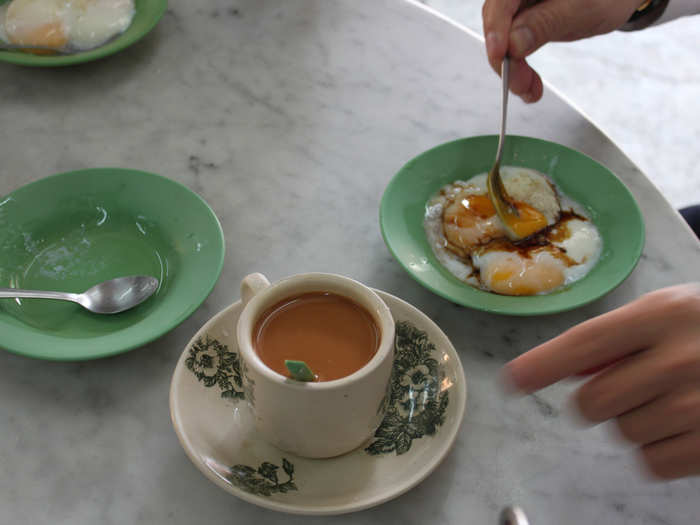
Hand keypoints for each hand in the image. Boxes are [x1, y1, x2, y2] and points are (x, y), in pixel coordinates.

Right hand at [482, 0, 641, 102]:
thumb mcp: (582, 9)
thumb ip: (545, 23)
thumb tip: (512, 44)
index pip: (501, 3)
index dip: (495, 30)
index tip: (500, 56)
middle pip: (497, 23)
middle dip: (505, 59)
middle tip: (520, 85)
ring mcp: (520, 6)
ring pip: (502, 39)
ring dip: (512, 69)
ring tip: (530, 91)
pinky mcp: (524, 21)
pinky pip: (512, 46)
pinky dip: (519, 67)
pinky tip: (530, 84)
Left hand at [503, 284, 699, 478]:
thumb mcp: (669, 312)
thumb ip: (617, 337)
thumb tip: (566, 369)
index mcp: (661, 316)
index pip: (583, 344)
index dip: (542, 365)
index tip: (513, 381)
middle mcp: (678, 359)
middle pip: (591, 403)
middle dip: (600, 399)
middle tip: (633, 384)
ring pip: (622, 435)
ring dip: (635, 422)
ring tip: (672, 398)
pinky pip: (653, 463)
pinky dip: (659, 450)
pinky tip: (684, 425)